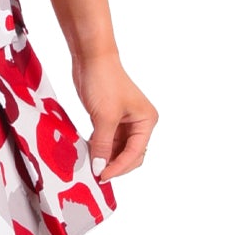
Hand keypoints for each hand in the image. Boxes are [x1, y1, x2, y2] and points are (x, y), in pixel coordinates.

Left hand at [73, 51, 157, 183]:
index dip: (119, 167)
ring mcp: (125, 121)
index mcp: (147, 121)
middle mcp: (139, 123)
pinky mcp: (109, 118)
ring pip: (116, 149)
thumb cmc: (104, 82)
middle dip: (115, 164)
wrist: (91, 58)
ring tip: (89, 165)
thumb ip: (102, 145)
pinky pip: (106, 140)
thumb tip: (99, 169)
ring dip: (104, 157)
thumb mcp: (104, 117)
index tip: (102, 176)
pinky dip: (98, 148)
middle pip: (130, 154)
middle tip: (96, 174)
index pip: (136, 153)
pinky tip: (87, 153)